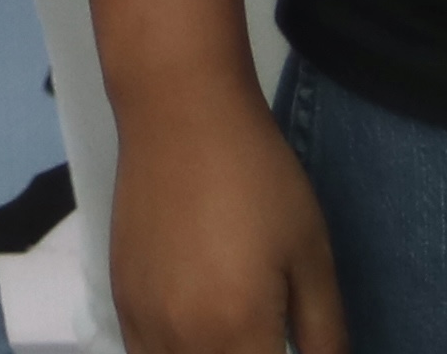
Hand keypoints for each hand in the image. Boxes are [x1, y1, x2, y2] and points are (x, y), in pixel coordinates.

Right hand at [111, 79, 344, 353]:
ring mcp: (143, 322)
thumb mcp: (311, 253)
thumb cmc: (258, 177)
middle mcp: (183, 340)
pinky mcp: (121, 301)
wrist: (180, 115)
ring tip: (238, 338)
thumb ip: (325, 331)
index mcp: (238, 331)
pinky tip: (200, 339)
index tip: (293, 345)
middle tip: (271, 337)